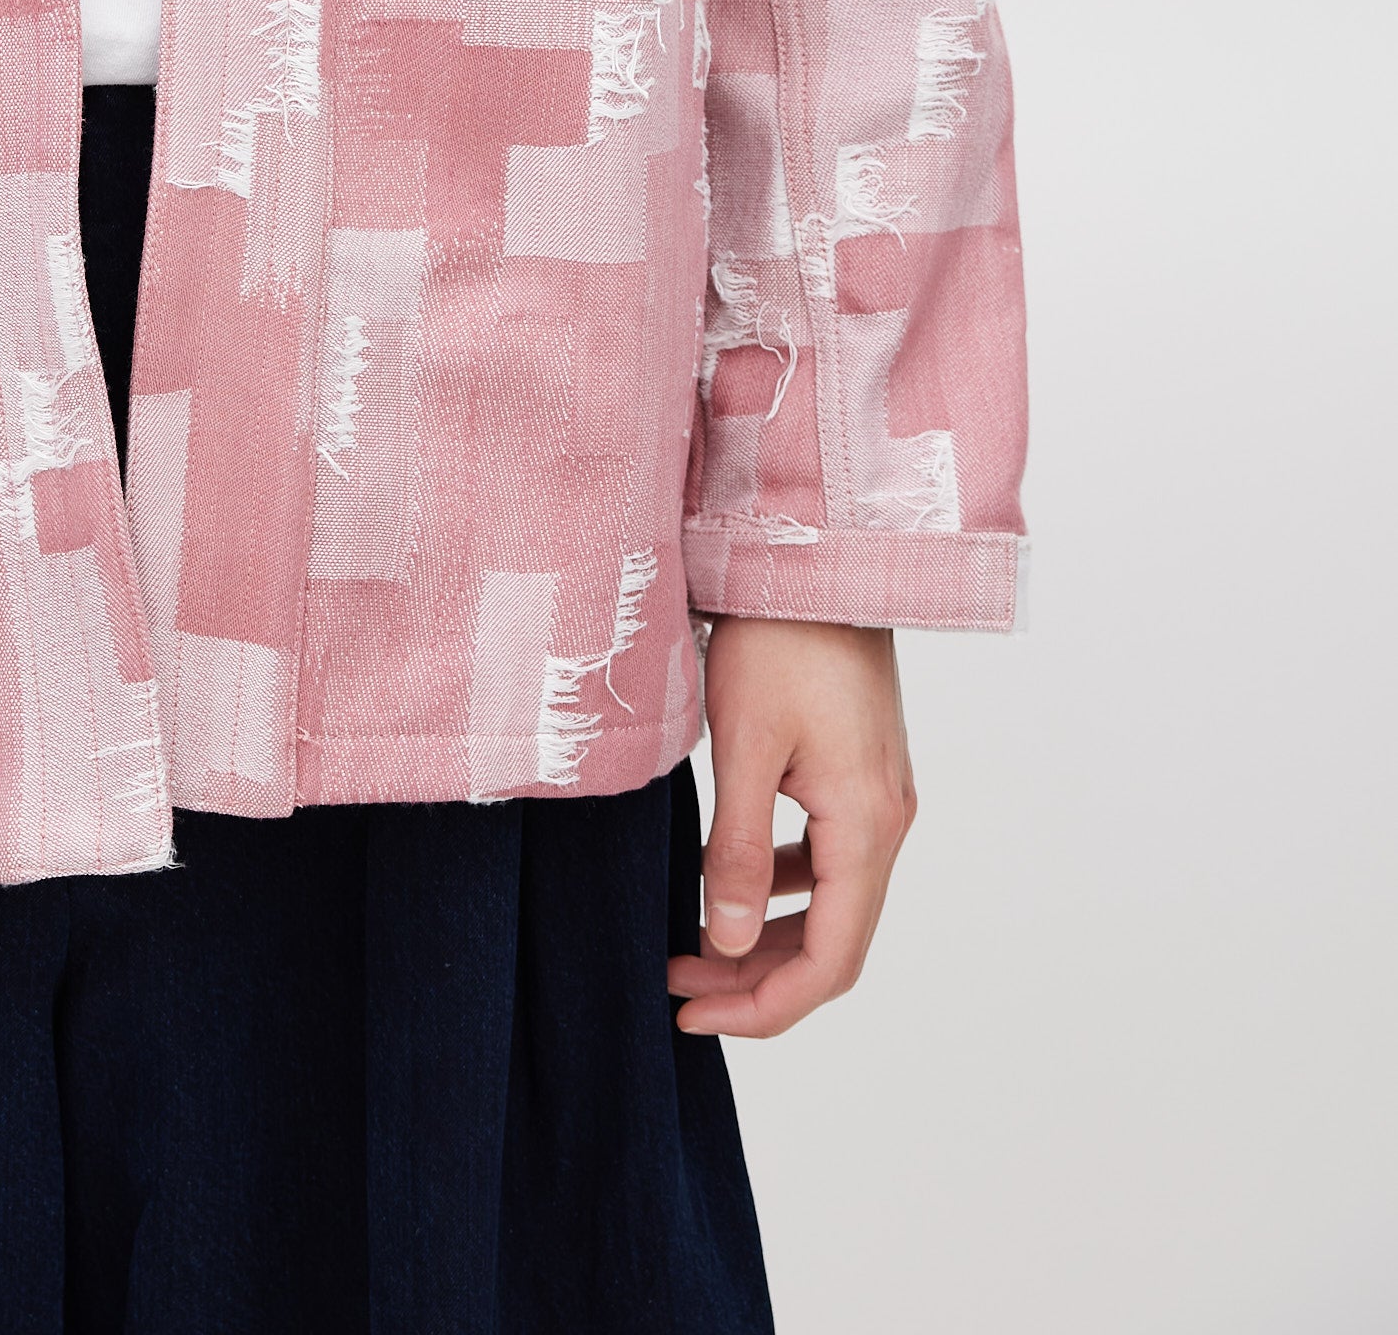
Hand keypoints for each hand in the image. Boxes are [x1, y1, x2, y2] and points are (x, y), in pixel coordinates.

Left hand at [668, 618, 916, 1038]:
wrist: (821, 551)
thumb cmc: (781, 637)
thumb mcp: (745, 746)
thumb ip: (737, 851)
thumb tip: (725, 943)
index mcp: (868, 826)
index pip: (831, 962)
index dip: (764, 1007)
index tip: (692, 1016)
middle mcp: (888, 821)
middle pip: (834, 943)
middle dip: (756, 979)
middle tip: (678, 988)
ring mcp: (880, 797)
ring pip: (831, 903)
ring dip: (765, 935)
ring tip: (691, 946)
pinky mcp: (861, 772)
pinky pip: (829, 858)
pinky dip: (781, 886)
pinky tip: (730, 879)